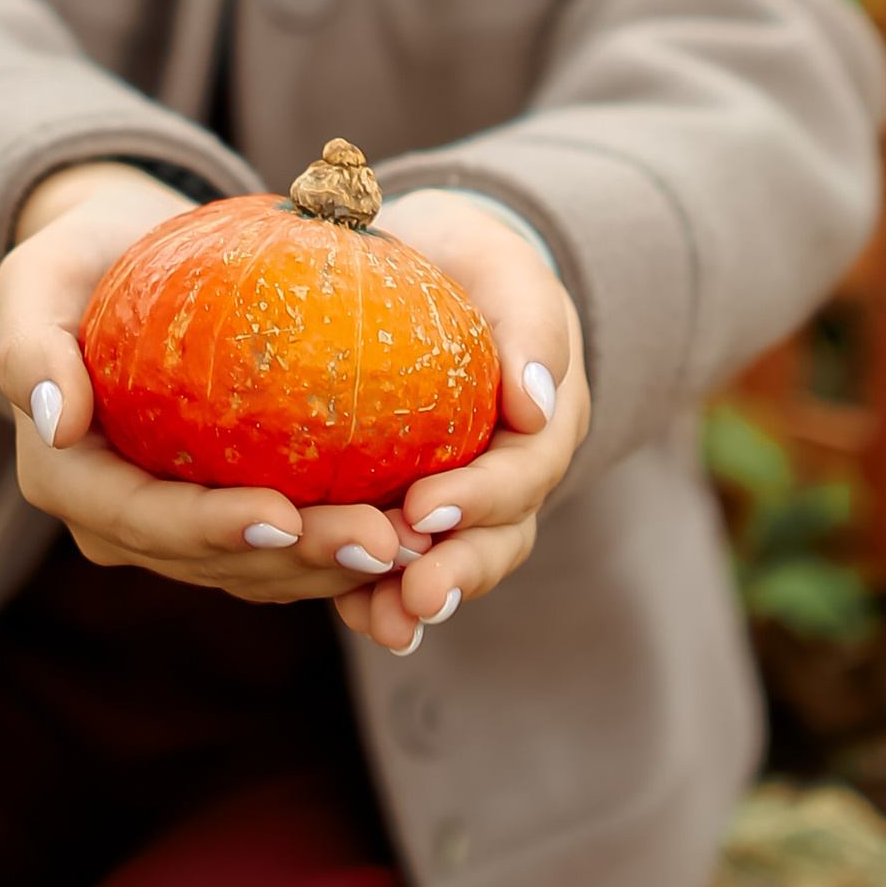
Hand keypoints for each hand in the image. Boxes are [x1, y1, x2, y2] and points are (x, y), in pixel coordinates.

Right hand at [0, 165, 388, 612]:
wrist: (118, 258)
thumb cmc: (78, 258)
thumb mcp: (34, 277)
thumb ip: (28, 343)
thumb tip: (55, 420)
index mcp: (69, 479)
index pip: (144, 521)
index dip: (213, 532)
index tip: (285, 517)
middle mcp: (119, 522)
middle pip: (215, 561)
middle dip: (300, 563)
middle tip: (387, 542)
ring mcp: (176, 526)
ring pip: (260, 568)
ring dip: (335, 567)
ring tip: (415, 545)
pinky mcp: (226, 510)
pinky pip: (288, 541)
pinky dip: (342, 540)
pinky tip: (412, 522)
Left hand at [324, 188, 587, 655]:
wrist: (434, 267)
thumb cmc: (474, 262)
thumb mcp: (507, 270)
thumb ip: (531, 326)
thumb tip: (534, 405)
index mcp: (541, 425)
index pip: (522, 474)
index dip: (481, 500)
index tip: (425, 509)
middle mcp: (507, 475)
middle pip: (495, 540)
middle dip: (458, 573)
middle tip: (415, 597)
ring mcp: (460, 499)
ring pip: (449, 561)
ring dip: (415, 598)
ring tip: (379, 624)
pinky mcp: (406, 506)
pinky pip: (396, 559)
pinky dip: (374, 589)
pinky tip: (344, 611)